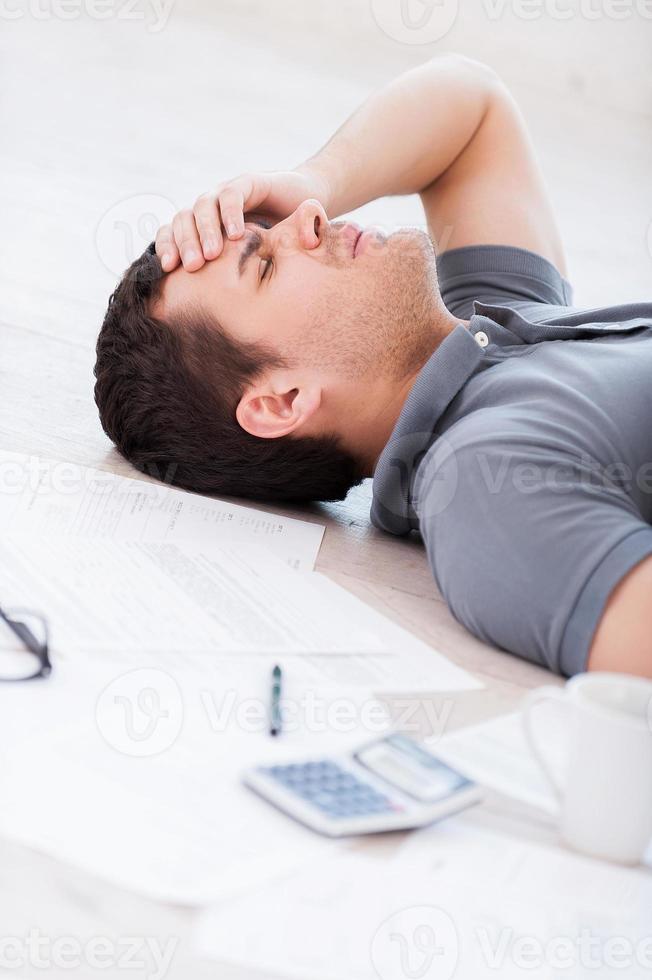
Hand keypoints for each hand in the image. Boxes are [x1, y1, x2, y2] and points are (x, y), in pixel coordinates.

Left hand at [155, 168, 330, 271]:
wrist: (305, 208)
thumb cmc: (276, 243)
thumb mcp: (248, 266)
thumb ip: (228, 280)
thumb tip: (203, 311)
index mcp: (201, 228)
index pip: (172, 232)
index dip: (166, 247)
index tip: (167, 269)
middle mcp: (210, 209)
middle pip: (183, 220)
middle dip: (185, 243)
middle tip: (192, 266)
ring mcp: (227, 194)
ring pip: (203, 206)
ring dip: (206, 231)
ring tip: (213, 254)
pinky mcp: (248, 183)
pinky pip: (232, 195)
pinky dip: (231, 213)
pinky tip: (237, 234)